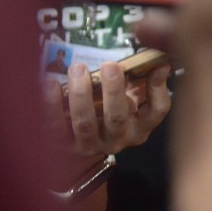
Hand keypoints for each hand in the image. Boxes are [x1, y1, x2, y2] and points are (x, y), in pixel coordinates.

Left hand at [45, 59, 171, 157]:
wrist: (83, 148)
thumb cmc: (111, 114)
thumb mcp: (132, 101)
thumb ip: (144, 82)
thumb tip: (160, 63)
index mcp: (139, 127)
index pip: (156, 112)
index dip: (158, 89)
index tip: (157, 66)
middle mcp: (118, 139)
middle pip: (117, 117)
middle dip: (113, 90)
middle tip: (110, 66)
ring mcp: (90, 145)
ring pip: (85, 123)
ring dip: (80, 94)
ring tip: (78, 69)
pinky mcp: (65, 146)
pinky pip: (56, 126)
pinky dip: (52, 105)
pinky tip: (51, 84)